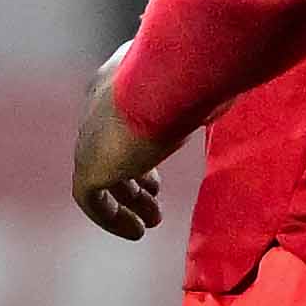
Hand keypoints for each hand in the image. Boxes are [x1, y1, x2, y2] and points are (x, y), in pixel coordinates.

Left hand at [70, 63, 183, 239]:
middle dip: (133, 180)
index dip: (139, 151)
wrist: (167, 81)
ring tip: (151, 222)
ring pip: (100, 176)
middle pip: (108, 151)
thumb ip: (194, 91)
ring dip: (126, 202)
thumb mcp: (193, 80)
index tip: (158, 176)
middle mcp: (97, 108)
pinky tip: (136, 231)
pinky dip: (111, 218)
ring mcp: (90, 137)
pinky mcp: (90, 165)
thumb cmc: (190, 74)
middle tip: (155, 200)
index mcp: (115, 83)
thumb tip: (216, 99)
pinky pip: (92, 200)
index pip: (118, 122)